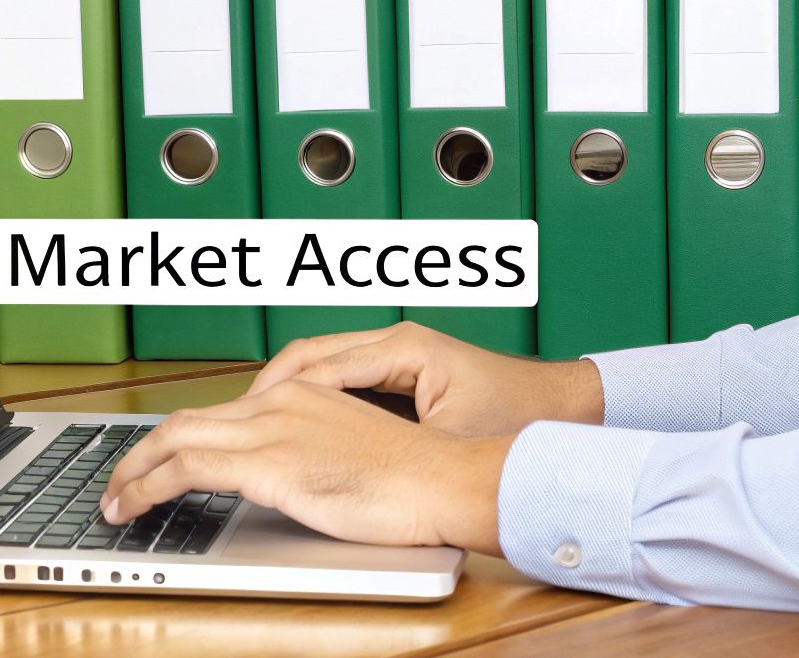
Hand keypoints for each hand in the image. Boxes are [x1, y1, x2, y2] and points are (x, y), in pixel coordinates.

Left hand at [99, 380, 510, 553]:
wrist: (443, 479)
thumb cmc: (412, 479)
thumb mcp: (349, 455)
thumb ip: (309, 456)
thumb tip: (284, 481)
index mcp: (299, 394)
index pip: (217, 412)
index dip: (174, 439)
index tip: (152, 464)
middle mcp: (278, 400)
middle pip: (185, 420)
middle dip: (139, 453)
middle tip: (117, 482)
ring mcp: (270, 428)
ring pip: (173, 439)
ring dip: (132, 472)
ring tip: (112, 501)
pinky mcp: (267, 462)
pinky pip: (185, 469)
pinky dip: (145, 487)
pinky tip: (130, 506)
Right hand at [248, 322, 604, 437]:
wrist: (565, 404)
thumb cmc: (518, 416)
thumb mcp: (446, 441)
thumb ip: (389, 444)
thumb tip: (336, 458)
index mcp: (402, 347)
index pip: (317, 365)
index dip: (274, 394)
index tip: (243, 419)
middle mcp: (394, 340)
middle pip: (308, 357)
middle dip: (267, 390)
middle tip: (233, 423)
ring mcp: (397, 351)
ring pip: (321, 365)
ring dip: (286, 393)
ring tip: (252, 426)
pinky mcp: (403, 369)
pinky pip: (342, 377)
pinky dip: (312, 398)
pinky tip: (296, 426)